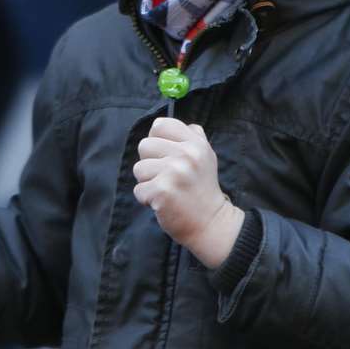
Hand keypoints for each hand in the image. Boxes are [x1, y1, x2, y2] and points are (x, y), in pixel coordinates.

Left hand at [133, 117, 243, 269]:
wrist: (211, 223)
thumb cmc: (202, 190)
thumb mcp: (205, 157)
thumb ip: (191, 137)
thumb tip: (164, 125)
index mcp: (195, 143)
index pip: (160, 125)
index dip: (156, 140)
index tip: (164, 156)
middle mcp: (186, 154)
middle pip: (144, 145)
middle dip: (150, 163)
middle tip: (167, 177)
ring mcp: (174, 172)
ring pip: (138, 168)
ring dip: (147, 182)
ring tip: (166, 190)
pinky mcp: (162, 191)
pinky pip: (138, 190)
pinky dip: (146, 199)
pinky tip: (163, 203)